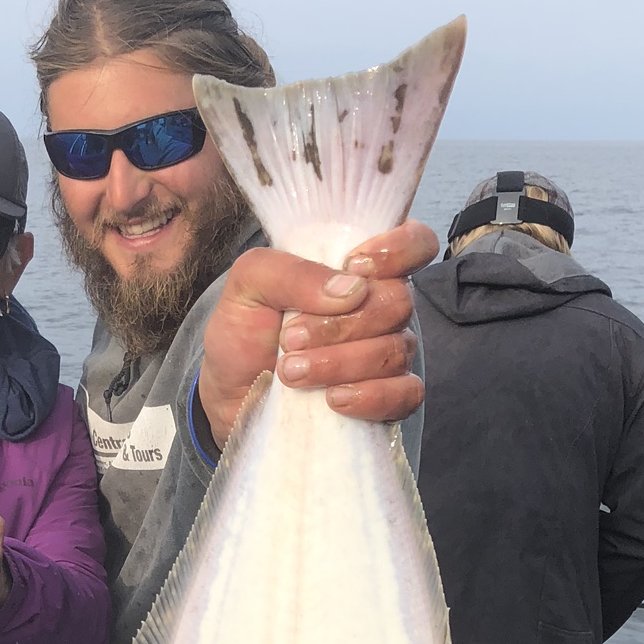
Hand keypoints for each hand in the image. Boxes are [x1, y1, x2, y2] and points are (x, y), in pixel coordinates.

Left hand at [196, 219, 437, 447]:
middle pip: (399, 302)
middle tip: (290, 339)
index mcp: (357, 271)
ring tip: (291, 372)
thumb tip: (351, 288)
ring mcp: (389, 355)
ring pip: (395, 351)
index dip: (399, 249)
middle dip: (341, 323)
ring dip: (339, 362)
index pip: (415, 243)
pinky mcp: (388, 400)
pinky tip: (333, 399)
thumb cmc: (245, 334)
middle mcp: (381, 309)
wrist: (229, 397)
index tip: (355, 265)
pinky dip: (369, 396)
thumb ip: (290, 271)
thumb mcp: (248, 286)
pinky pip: (405, 394)